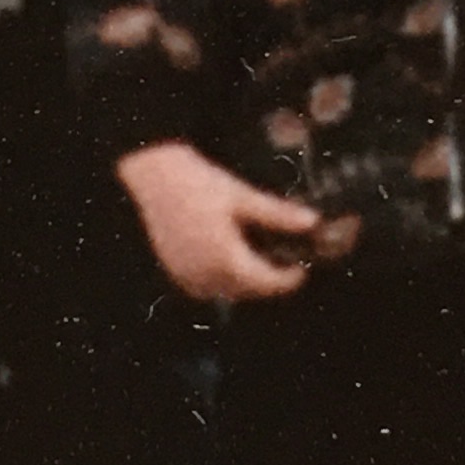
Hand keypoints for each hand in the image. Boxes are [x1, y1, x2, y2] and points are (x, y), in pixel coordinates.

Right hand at [116, 141, 321, 303]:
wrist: (151, 173)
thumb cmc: (196, 182)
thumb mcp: (241, 196)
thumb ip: (277, 214)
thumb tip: (313, 222)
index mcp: (226, 260)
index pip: (267, 283)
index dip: (289, 279)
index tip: (302, 268)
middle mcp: (205, 276)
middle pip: (248, 291)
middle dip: (267, 280)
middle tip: (284, 261)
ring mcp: (186, 275)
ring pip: (225, 291)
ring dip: (244, 281)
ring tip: (258, 257)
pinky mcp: (173, 269)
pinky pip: (205, 285)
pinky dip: (220, 277)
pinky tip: (228, 256)